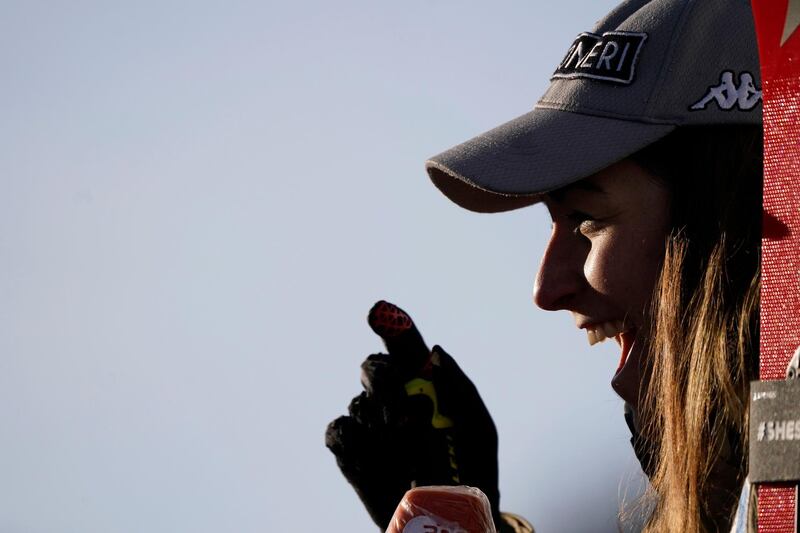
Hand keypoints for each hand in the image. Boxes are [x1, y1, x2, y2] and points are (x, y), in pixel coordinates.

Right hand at [325, 301, 500, 530]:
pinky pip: (341, 431)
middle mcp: (392, 396)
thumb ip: (460, 386)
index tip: (377, 310)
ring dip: (383, 425)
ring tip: (409, 454)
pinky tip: (381, 459)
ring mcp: (370, 423)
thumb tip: (435, 351)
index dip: (391, 324)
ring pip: (360, 402)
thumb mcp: (478, 427)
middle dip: (385, 381)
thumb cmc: (471, 467)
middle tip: (405, 410)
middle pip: (372, 367)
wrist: (451, 513)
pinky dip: (359, 442)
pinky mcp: (351, 451)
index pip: (404, 345)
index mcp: (424, 383)